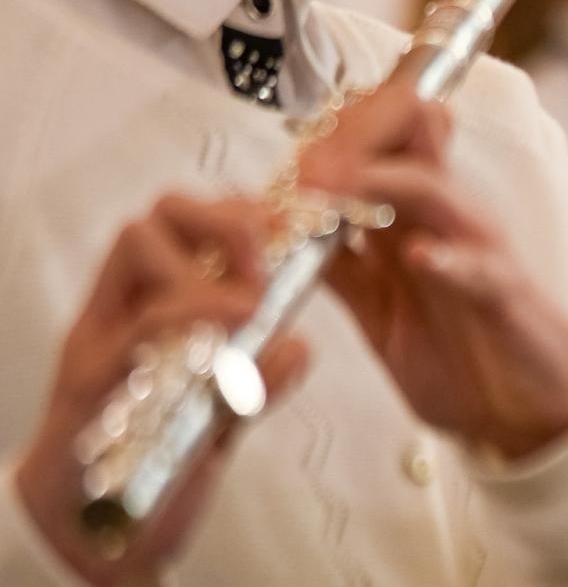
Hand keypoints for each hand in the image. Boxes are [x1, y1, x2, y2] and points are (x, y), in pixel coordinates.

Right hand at [14, 197, 307, 584]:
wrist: (85, 537)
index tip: (293, 239)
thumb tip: (298, 346)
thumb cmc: (153, 466)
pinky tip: (242, 325)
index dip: (243, 214)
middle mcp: (121, 308)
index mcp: (154, 304)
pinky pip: (138, 320)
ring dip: (212, 256)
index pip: (189, 222)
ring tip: (254, 300)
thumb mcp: (218, 416)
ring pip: (139, 242)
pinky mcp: (90, 381)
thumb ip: (255, 381)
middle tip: (270, 262)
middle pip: (161, 212)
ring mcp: (101, 337)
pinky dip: (196, 310)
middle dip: (227, 217)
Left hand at [298, 84, 567, 460]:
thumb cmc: (459, 355)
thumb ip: (342, 271)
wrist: (525, 411)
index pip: (382, 136)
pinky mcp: (506, 292)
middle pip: (409, 132)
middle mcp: (448, 214)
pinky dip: (448, 258)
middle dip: (350, 137)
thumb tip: (284, 236)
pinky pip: (479, 266)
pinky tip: (419, 256)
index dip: (331, 136)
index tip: (287, 164)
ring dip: (380, 181)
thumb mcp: (380, 313)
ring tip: (332, 186)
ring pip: (436, 187)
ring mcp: (479, 247)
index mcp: (415, 212)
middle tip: (303, 165)